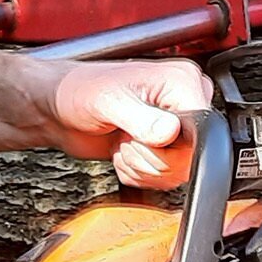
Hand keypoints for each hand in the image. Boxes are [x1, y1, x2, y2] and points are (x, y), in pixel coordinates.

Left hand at [48, 59, 212, 189]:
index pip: (203, 131)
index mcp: (182, 82)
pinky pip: (161, 179)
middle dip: (149, 157)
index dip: (170, 145)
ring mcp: (173, 128)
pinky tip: (122, 150)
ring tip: (122, 141)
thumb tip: (170, 133)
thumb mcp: (108, 101)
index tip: (143, 136)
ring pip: (175, 173)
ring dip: (139, 166)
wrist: (58, 109)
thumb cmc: (78, 91)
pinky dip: (136, 173)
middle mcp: (183, 103)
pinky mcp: (161, 148)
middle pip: (189, 158)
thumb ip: (140, 118)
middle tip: (126, 136)